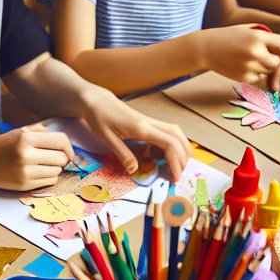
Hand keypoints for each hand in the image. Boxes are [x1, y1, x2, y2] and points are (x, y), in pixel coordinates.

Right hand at [0, 125, 73, 189]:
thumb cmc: (2, 145)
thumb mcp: (20, 132)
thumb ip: (42, 132)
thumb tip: (65, 141)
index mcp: (25, 137)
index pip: (60, 141)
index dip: (69, 147)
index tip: (68, 151)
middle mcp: (26, 154)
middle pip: (62, 158)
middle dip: (63, 158)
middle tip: (56, 158)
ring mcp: (25, 172)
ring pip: (57, 171)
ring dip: (55, 168)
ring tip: (43, 164)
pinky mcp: (24, 185)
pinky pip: (49, 181)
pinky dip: (48, 177)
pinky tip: (38, 172)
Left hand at [75, 88, 189, 180]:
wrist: (96, 101)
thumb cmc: (99, 118)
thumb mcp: (107, 138)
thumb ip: (123, 154)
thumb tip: (135, 171)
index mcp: (142, 128)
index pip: (169, 144)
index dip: (176, 161)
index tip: (175, 177)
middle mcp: (150, 124)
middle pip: (177, 137)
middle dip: (183, 156)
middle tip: (179, 174)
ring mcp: (149, 122)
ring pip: (175, 132)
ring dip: (181, 148)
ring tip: (178, 165)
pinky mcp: (147, 123)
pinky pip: (166, 132)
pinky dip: (173, 143)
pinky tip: (164, 154)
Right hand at [201, 25, 279, 87]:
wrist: (205, 49)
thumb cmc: (227, 37)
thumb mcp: (246, 29)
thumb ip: (265, 35)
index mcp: (258, 37)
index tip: (277, 46)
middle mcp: (256, 52)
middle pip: (277, 61)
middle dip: (273, 59)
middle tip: (264, 55)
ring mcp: (250, 67)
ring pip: (269, 71)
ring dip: (265, 67)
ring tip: (252, 59)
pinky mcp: (245, 78)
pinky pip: (259, 78)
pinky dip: (255, 74)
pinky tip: (244, 66)